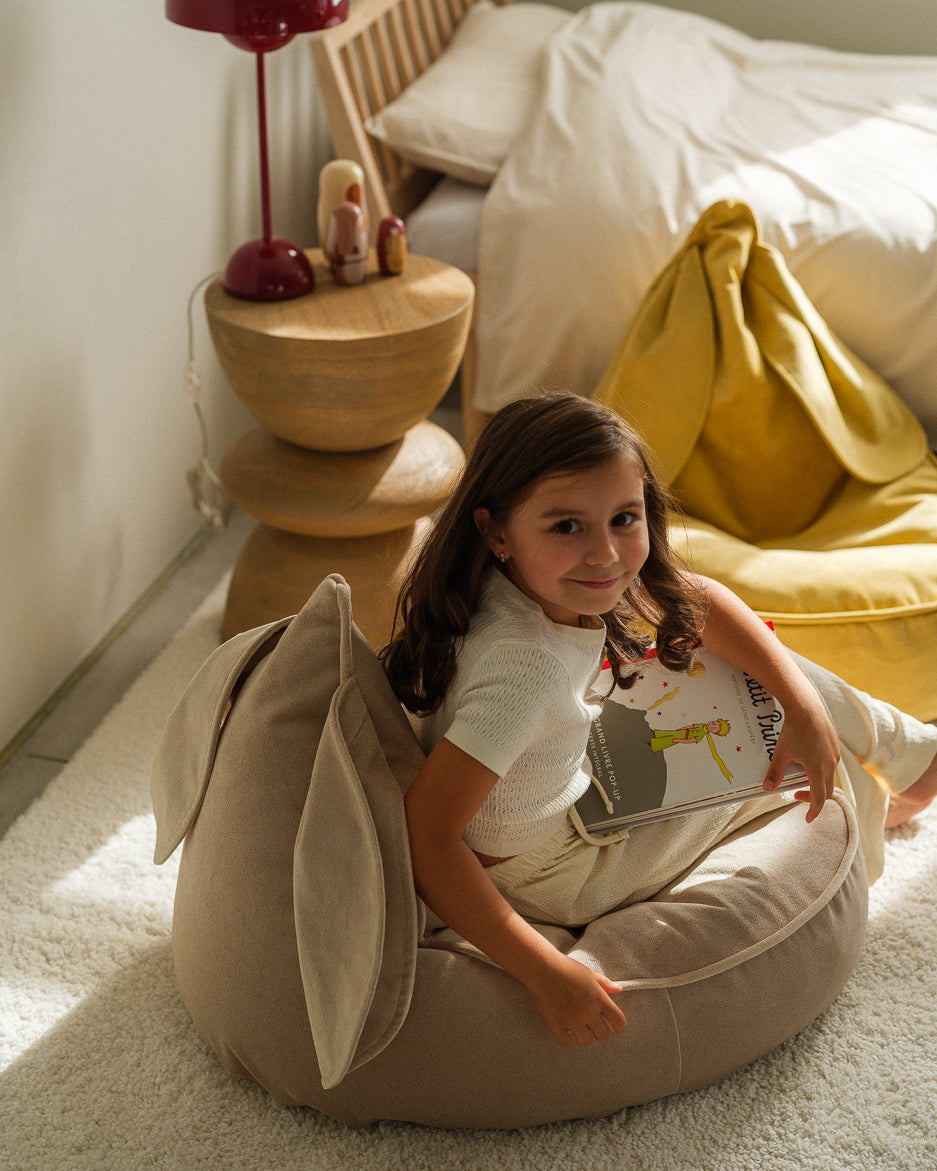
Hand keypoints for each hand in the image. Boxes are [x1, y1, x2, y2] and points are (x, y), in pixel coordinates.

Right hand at [521, 952, 626, 1046]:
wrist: (542, 967)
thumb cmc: (566, 967)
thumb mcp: (589, 973)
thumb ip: (605, 984)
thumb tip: (619, 988)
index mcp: (599, 999)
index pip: (619, 1022)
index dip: (618, 1025)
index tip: (612, 1023)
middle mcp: (588, 1012)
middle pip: (603, 1035)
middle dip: (599, 1030)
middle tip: (592, 1023)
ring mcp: (572, 1020)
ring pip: (586, 1042)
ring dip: (583, 1035)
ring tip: (577, 1026)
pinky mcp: (557, 1024)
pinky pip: (566, 1042)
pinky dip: (565, 1037)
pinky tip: (563, 1027)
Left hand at [762, 689, 839, 823]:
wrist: (807, 707)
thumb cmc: (794, 731)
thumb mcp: (781, 753)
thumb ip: (775, 772)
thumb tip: (767, 789)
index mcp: (818, 769)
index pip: (819, 798)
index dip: (813, 811)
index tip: (807, 819)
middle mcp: (830, 764)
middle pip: (827, 790)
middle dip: (814, 798)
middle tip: (797, 796)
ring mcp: (834, 754)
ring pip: (829, 776)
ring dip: (817, 783)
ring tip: (800, 776)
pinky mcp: (834, 746)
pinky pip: (830, 764)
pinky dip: (821, 770)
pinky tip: (808, 761)